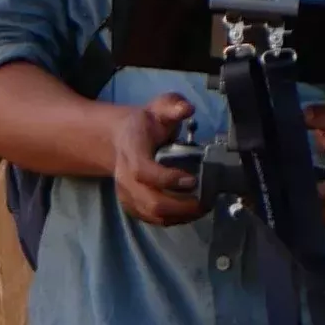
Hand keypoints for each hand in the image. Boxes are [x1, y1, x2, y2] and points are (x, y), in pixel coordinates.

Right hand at [108, 90, 206, 225]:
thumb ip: (173, 105)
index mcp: (131, 150)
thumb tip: (187, 109)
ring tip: (202, 207)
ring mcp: (126, 193)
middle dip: (181, 206)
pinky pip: (153, 219)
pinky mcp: (131, 205)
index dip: (168, 179)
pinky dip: (173, 219)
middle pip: (150, 201)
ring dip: (180, 215)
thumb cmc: (145, 125)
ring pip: (152, 215)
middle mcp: (124, 175)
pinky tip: (190, 212)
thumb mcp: (158, 107)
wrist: (120, 139)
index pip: (144, 171)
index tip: (193, 179)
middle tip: (204, 201)